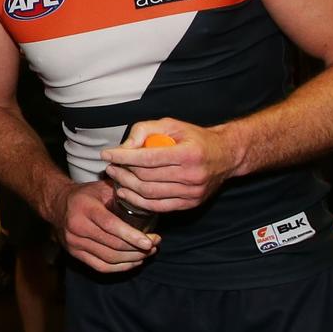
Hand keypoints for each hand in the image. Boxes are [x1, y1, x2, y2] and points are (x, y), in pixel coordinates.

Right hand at [48, 179, 158, 272]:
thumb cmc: (85, 195)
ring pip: (109, 258)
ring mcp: (74, 242)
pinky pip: (101, 266)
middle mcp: (76, 226)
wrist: (57, 204)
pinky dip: (120, 267)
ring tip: (148, 253)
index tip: (150, 241)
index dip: (132, 235)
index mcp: (84, 207)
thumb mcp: (101, 187)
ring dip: (132, 258)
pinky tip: (134, 262)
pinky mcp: (75, 253)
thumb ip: (121, 192)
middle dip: (138, 248)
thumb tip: (147, 198)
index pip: (110, 225)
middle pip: (112, 244)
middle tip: (155, 244)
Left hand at [101, 118, 237, 213]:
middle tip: (109, 166)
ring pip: (150, 193)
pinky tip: (126, 193)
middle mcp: (192, 175)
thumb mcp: (171, 125)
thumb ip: (145, 131)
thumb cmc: (194, 137)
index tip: (106, 154)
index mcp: (189, 153)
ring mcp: (193, 192)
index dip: (123, 157)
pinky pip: (159, 206)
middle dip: (122, 172)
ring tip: (115, 178)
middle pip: (147, 177)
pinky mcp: (191, 203)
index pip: (147, 158)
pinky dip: (139, 201)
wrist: (226, 155)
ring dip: (127, 187)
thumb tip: (124, 147)